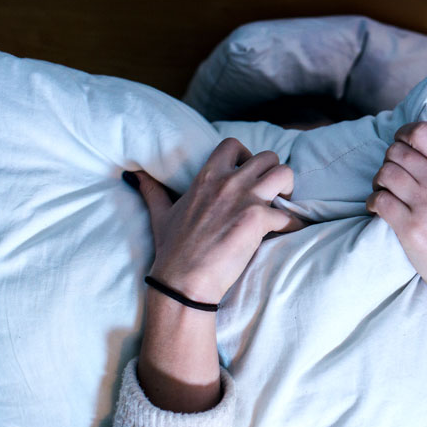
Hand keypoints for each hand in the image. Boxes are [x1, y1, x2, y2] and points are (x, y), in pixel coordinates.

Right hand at [128, 138, 304, 303]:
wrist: (183, 281)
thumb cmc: (172, 250)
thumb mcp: (160, 214)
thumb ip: (152, 190)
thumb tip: (134, 174)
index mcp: (206, 176)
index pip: (233, 145)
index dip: (246, 156)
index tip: (247, 173)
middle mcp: (228, 182)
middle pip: (268, 157)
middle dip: (273, 172)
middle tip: (272, 192)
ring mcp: (244, 200)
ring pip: (284, 174)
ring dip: (288, 188)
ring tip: (283, 204)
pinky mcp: (257, 221)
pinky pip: (288, 215)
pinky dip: (291, 224)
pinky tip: (287, 232)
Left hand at [366, 122, 426, 301]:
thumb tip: (415, 141)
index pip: (423, 131)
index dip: (403, 135)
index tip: (399, 146)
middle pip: (397, 152)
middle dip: (388, 162)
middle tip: (390, 178)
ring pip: (385, 173)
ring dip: (378, 182)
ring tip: (384, 193)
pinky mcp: (411, 227)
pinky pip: (378, 200)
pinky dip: (372, 202)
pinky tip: (378, 209)